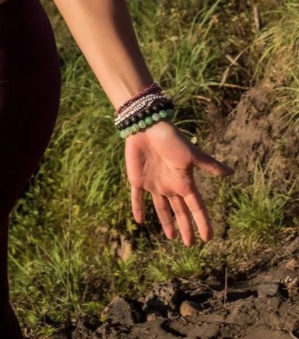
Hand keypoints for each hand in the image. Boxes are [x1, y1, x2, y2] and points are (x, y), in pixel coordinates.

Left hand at [124, 119, 234, 244]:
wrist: (147, 126)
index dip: (202, 222)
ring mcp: (154, 183)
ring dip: (166, 222)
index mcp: (184, 181)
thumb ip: (209, 165)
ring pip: (161, 208)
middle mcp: (170, 185)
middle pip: (179, 211)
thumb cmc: (171, 139)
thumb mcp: (192, 154)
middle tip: (189, 244)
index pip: (196, 207)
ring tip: (171, 237)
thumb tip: (232, 172)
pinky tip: (139, 221)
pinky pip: (137, 198)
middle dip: (185, 226)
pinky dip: (138, 208)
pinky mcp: (137, 179)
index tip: (208, 238)